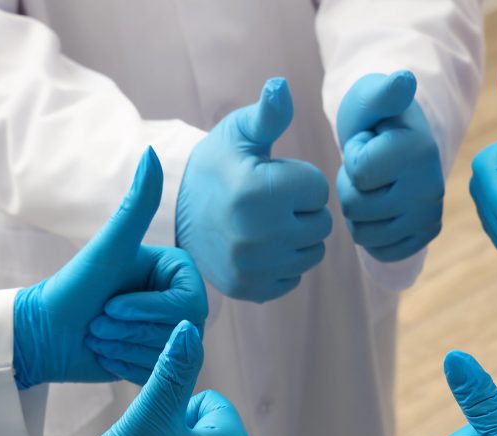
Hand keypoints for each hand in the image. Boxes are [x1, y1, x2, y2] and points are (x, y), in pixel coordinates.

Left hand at [13, 148, 207, 388]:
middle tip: (98, 321)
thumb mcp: (108, 248)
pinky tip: (106, 355)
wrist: (44, 332)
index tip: (112, 304)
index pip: (188, 302)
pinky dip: (126, 367)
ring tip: (99, 335)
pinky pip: (161, 375)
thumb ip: (136, 205)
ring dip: (124, 348)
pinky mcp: (161, 362)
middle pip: (181, 331)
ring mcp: (174, 334)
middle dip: (130, 330)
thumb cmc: (73, 286)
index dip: (149, 310)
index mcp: (179, 272)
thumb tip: (148, 153)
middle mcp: (183, 302)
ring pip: (170, 355)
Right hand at [176, 78, 331, 301]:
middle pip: (321, 224)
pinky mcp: (251, 289)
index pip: (319, 190)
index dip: (300, 181)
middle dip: (302, 211)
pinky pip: (294, 278)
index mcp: (258, 192)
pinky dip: (283, 264)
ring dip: (298, 239)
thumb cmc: (216, 168)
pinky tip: (259, 247)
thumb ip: (268, 115)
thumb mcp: (238, 134)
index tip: (271, 179)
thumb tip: (281, 85)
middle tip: (270, 204)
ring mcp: (254, 266)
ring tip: (266, 224)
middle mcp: (258, 234)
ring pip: (312, 253)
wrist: (175, 214)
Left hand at [336, 71, 443, 261]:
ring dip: (357, 210)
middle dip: (350, 186)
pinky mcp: (424, 236)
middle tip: (369, 167)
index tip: (369, 143)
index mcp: (420, 152)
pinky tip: (380, 209)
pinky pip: (379, 251)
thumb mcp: (372, 99)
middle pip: (356, 207)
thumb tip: (404, 80)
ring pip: (363, 233)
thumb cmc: (377, 118)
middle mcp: (431, 188)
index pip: (357, 173)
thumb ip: (383, 92)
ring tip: (373, 185)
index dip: (352, 157)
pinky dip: (371, 233)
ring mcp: (430, 216)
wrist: (398, 141)